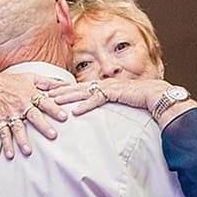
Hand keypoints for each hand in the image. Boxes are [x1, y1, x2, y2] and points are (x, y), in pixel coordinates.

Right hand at [0, 72, 69, 157]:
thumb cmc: (9, 82)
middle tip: (53, 135)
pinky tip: (10, 155)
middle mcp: (20, 105)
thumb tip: (68, 85)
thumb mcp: (29, 77)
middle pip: (33, 116)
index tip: (64, 117)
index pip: (44, 102)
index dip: (54, 109)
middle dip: (43, 126)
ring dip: (22, 139)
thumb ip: (49, 82)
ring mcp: (9, 114)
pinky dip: (6, 144)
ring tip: (28, 151)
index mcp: (29, 94)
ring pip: (17, 127)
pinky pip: (3, 133)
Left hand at [50, 76, 172, 115]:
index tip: (48, 90)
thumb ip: (108, 104)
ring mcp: (108, 87)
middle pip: (75, 86)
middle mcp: (102, 84)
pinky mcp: (115, 93)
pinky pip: (97, 100)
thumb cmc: (140, 99)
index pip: (78, 86)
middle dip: (58, 88)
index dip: (62, 87)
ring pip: (82, 91)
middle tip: (40, 90)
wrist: (156, 94)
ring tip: (53, 100)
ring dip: (67, 96)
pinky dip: (86, 105)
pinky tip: (75, 111)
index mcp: (102, 86)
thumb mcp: (120, 101)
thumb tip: (97, 112)